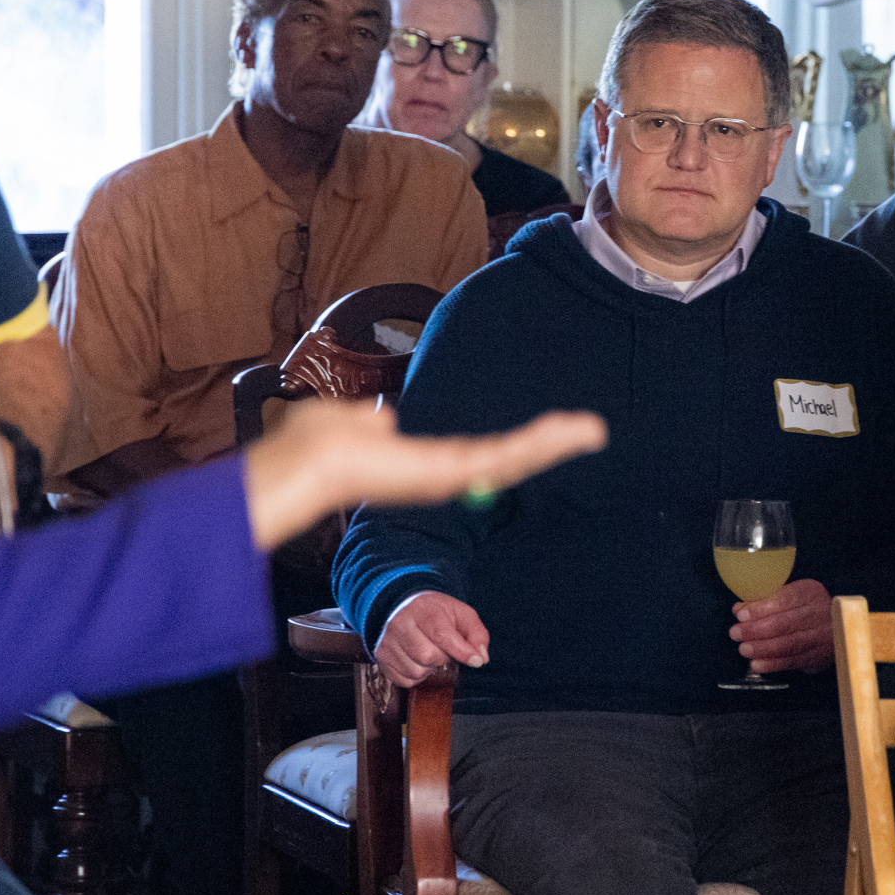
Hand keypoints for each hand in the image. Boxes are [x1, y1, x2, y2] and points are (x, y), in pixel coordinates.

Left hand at [241, 400, 605, 553]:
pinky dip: (539, 442)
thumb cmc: (312, 445)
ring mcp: (447, 477)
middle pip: (502, 459)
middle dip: (544, 444)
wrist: (304, 463)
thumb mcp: (347, 422)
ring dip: (551, 442)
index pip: (474, 454)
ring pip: (511, 458)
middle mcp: (437, 475)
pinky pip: (504, 455)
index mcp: (416, 463)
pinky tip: (571, 432)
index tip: (539, 434)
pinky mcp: (452, 473)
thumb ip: (367, 421)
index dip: (506, 445)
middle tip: (587, 431)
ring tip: (590, 429)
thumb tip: (381, 418)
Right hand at [374, 591, 488, 687]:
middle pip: (429, 657)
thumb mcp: (460, 613)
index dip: (461, 651)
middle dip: (442, 657)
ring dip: (428, 668)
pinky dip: (416, 675)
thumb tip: (480, 658)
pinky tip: (415, 659)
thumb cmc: (433, 612)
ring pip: (417, 672)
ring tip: (427, 651)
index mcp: (422, 610)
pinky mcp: (382, 658)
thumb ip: (476, 634)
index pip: (442, 635)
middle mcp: (400, 625)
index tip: (475, 660)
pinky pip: (405, 680)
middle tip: (441, 646)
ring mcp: (388, 642)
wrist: (400, 606)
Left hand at [730, 579, 830, 674]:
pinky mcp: (818, 657)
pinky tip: (756, 664)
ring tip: (744, 649)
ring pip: (788, 645)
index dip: (761, 609)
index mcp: (809, 593)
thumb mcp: (790, 594)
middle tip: (736, 633)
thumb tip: (739, 610)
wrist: (837, 625)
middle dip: (756, 630)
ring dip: (761, 649)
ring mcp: (821, 638)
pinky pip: (793, 662)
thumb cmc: (805, 607)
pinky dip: (772, 664)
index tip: (741, 615)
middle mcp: (819, 614)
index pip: (785, 599)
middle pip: (785, 624)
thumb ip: (764, 600)